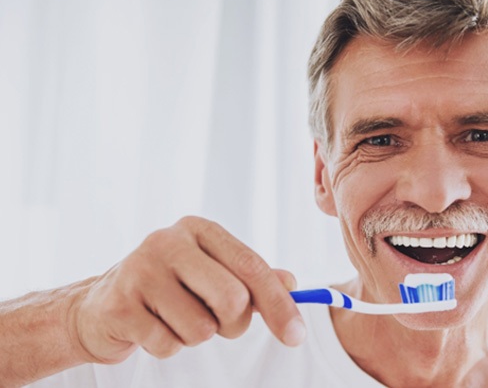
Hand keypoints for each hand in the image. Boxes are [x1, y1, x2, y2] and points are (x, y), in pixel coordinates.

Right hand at [69, 216, 304, 362]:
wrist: (101, 306)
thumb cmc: (170, 288)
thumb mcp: (212, 273)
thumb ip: (252, 277)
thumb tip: (292, 284)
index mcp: (198, 229)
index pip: (251, 266)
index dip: (279, 304)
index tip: (297, 335)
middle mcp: (168, 241)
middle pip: (232, 298)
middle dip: (233, 324)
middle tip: (217, 323)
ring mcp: (139, 270)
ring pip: (202, 329)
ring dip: (196, 336)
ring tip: (175, 319)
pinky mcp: (119, 304)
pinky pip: (169, 345)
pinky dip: (168, 346)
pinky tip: (150, 327)